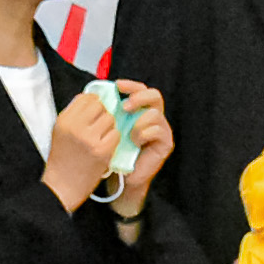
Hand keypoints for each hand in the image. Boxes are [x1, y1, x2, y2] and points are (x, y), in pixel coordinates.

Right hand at [43, 85, 122, 210]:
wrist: (63, 185)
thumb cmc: (62, 159)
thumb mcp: (60, 131)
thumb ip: (74, 114)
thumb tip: (92, 98)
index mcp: (64, 120)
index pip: (86, 97)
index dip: (94, 102)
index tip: (94, 111)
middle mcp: (75, 127)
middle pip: (100, 106)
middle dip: (102, 114)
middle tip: (98, 126)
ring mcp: (90, 139)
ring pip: (110, 119)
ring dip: (109, 127)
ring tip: (101, 137)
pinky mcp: (102, 150)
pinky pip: (116, 134)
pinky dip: (113, 139)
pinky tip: (105, 146)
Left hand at [111, 80, 175, 205]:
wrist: (122, 178)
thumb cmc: (115, 153)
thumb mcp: (110, 129)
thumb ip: (111, 112)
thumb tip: (98, 94)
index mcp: (140, 111)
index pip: (140, 90)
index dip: (131, 85)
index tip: (117, 85)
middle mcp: (153, 117)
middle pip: (154, 95)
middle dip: (139, 97)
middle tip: (125, 106)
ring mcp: (161, 130)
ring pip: (154, 113)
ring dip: (138, 123)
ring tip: (130, 136)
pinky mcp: (165, 143)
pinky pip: (157, 130)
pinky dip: (144, 134)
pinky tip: (136, 143)